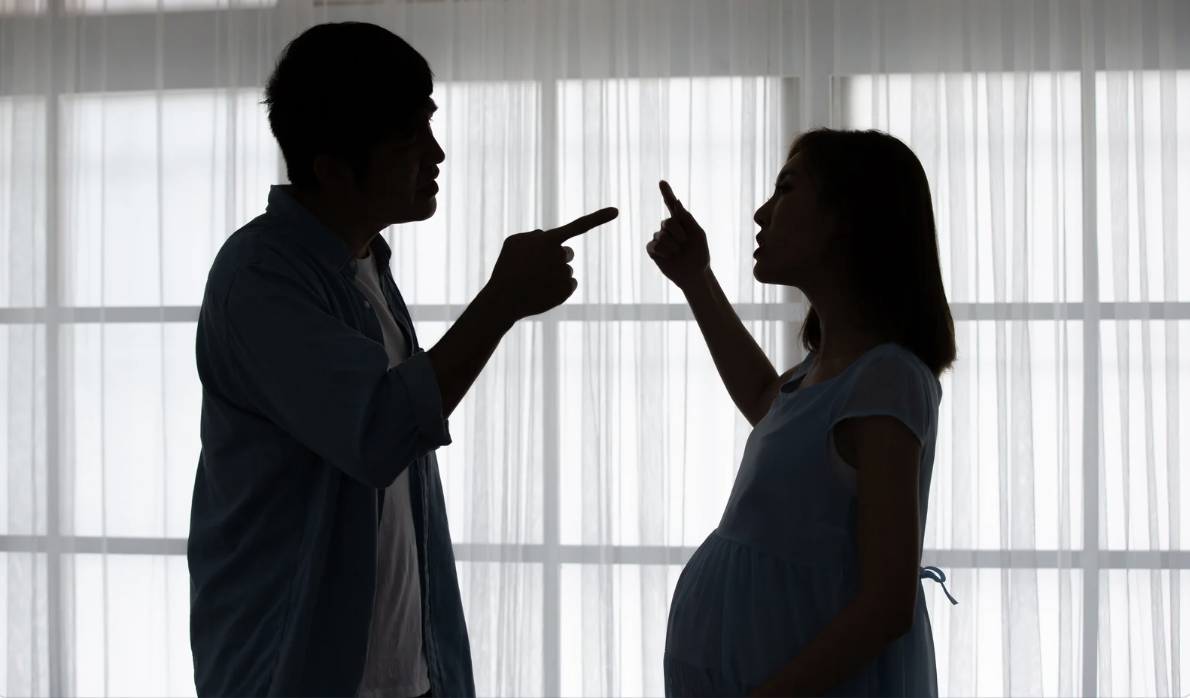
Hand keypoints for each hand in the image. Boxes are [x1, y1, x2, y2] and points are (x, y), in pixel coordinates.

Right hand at [483, 207, 618, 321]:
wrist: (504, 299)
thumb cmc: (506, 267)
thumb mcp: (514, 242)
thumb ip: (534, 235)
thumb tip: (545, 237)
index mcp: (549, 240)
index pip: (579, 225)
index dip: (599, 217)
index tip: (616, 211)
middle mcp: (561, 256)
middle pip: (567, 252)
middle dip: (556, 257)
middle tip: (536, 267)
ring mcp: (565, 274)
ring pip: (566, 269)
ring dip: (554, 273)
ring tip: (534, 281)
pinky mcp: (567, 291)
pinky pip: (569, 284)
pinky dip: (558, 286)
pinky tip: (543, 290)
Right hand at [646, 180, 710, 289]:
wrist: (694, 274)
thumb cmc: (699, 254)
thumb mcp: (698, 234)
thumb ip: (687, 219)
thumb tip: (677, 203)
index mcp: (681, 221)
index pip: (672, 204)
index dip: (667, 193)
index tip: (662, 182)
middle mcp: (668, 227)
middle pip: (667, 222)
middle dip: (679, 234)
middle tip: (685, 244)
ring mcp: (659, 238)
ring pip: (662, 236)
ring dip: (674, 247)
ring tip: (678, 252)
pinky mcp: (652, 249)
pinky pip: (654, 246)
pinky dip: (664, 252)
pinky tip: (668, 257)